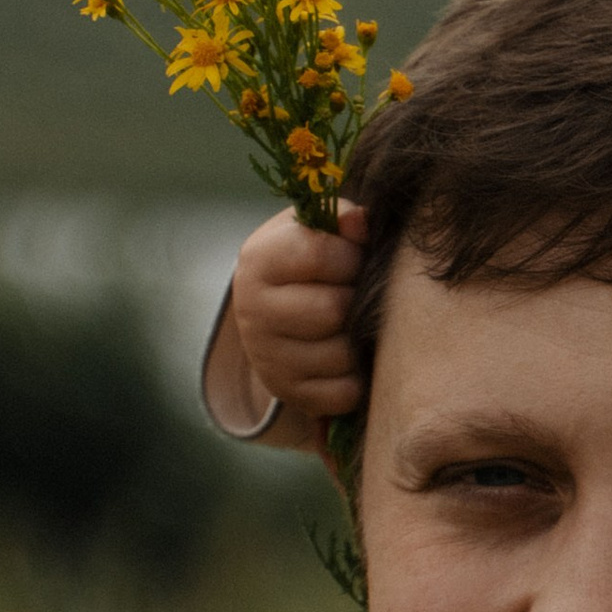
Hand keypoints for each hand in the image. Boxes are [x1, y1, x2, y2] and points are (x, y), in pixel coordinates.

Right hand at [215, 200, 368, 433]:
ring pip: (340, 355)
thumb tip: (359, 222)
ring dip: (358, 340)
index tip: (352, 258)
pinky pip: (343, 392)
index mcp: (258, 260)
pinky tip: (350, 359)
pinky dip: (357, 378)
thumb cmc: (312, 263)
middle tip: (353, 295)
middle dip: (355, 301)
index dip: (349, 256)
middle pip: (331, 310)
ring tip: (351, 325)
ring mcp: (266, 358)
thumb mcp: (318, 229)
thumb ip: (341, 218)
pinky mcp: (288, 393)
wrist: (282, 313)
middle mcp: (252, 311)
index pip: (318, 254)